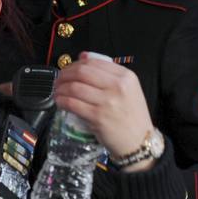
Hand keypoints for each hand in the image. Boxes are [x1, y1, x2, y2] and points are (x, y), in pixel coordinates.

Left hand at [53, 54, 154, 171]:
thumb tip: (83, 56)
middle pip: (82, 72)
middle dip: (65, 74)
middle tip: (59, 80)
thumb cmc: (132, 116)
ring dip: (60, 88)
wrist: (139, 142)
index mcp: (126, 76)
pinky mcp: (97, 117)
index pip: (94, 62)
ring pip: (74, 87)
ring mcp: (107, 102)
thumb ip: (108, 73)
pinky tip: (60, 101)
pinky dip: (62, 101)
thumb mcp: (128, 90)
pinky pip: (72, 104)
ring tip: (58, 92)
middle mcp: (117, 86)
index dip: (76, 64)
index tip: (69, 70)